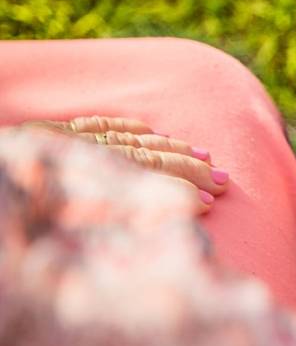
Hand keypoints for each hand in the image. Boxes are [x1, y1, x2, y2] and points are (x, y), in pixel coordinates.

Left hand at [26, 116, 227, 212]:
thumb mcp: (33, 219)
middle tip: (224, 182)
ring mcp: (55, 139)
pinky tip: (154, 132)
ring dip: (170, 150)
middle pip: (136, 154)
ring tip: (206, 159)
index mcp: (62, 167)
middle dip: (185, 169)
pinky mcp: (41, 134)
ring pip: (123, 138)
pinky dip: (128, 129)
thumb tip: (145, 218)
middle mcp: (64, 149)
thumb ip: (87, 211)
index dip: (173, 187)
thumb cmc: (6, 217)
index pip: (132, 171)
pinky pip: (93, 126)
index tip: (207, 204)